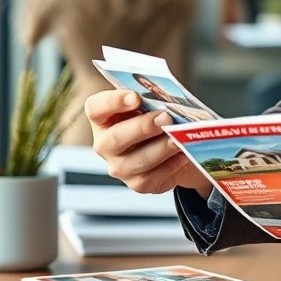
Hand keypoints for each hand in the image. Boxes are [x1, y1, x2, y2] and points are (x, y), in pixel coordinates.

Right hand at [84, 89, 210, 196]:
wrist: (169, 145)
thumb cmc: (155, 118)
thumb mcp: (150, 104)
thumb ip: (152, 99)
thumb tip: (167, 100)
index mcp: (102, 118)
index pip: (96, 108)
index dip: (113, 102)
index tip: (135, 97)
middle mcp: (105, 144)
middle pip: (116, 138)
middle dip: (143, 127)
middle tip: (165, 117)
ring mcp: (119, 167)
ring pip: (139, 160)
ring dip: (162, 147)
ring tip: (179, 136)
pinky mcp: (137, 183)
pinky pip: (154, 176)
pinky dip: (172, 163)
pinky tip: (183, 152)